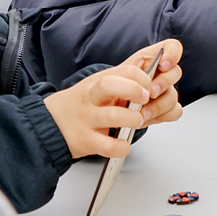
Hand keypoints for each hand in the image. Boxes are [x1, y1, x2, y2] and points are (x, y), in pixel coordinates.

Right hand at [44, 44, 183, 159]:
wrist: (51, 123)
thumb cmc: (87, 104)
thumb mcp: (106, 83)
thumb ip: (133, 77)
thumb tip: (166, 72)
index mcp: (103, 81)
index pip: (126, 69)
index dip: (144, 76)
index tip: (151, 87)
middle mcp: (93, 97)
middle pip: (110, 83)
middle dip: (135, 90)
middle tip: (145, 100)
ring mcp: (88, 118)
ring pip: (112, 115)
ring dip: (132, 119)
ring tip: (137, 121)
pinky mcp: (85, 140)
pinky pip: (107, 145)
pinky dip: (121, 147)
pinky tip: (124, 143)